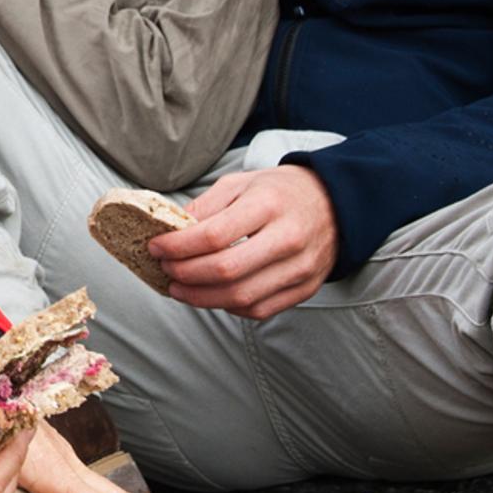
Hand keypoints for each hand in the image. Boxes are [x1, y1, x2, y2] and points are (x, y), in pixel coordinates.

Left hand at [150, 165, 338, 319]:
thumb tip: (172, 231)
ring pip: (241, 296)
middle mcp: (287, 238)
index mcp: (268, 205)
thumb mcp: (240, 183)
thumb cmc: (280, 191)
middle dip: (185, 274)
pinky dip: (229, 307)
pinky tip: (211, 295)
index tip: (156, 247)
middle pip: (225, 270)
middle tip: (165, 269)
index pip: (213, 235)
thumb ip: (206, 206)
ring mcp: (300, 268)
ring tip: (179, 288)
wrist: (336, 203)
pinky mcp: (306, 288)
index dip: (177, 246)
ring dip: (201, 298)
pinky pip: (260, 309)